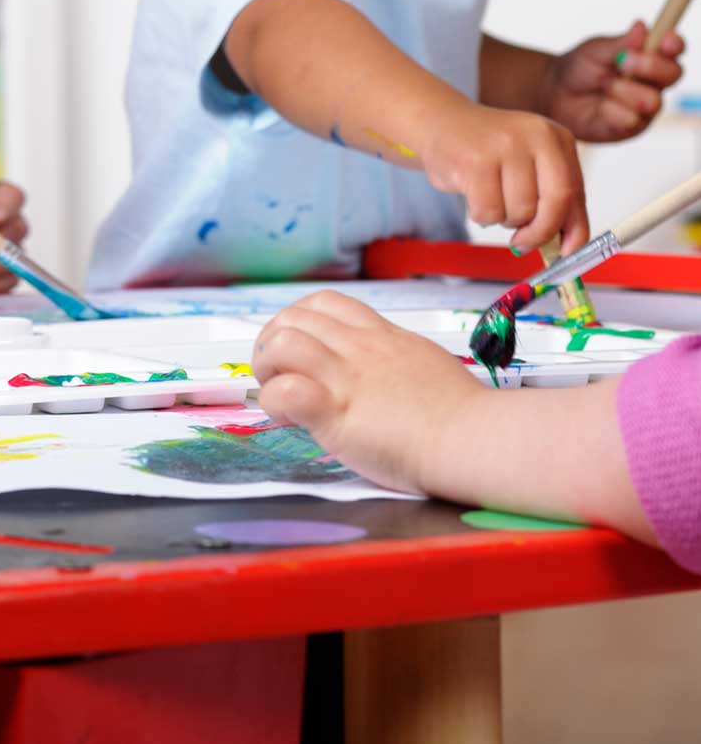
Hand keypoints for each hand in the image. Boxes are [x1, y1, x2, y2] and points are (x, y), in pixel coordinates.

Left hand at [253, 291, 486, 494]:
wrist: (477, 440)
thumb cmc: (462, 414)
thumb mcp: (426, 363)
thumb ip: (394, 359)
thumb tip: (377, 370)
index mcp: (382, 336)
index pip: (326, 303)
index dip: (300, 319)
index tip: (301, 347)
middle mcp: (360, 349)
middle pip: (294, 316)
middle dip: (272, 340)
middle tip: (278, 371)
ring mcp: (347, 378)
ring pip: (282, 342)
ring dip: (267, 366)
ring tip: (276, 390)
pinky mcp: (336, 413)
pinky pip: (285, 391)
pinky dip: (274, 401)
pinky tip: (288, 418)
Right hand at [414, 101, 586, 254]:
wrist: (439, 123)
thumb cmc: (486, 151)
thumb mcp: (529, 164)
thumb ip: (551, 198)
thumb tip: (568, 245)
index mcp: (556, 139)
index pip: (576, 192)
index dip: (574, 229)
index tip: (567, 252)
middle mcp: (536, 137)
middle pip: (554, 203)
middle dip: (539, 232)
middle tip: (523, 243)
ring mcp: (505, 146)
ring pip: (520, 212)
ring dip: (504, 219)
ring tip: (490, 199)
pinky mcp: (474, 162)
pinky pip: (488, 212)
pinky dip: (480, 215)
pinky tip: (473, 196)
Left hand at [542, 20, 684, 142]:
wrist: (554, 92)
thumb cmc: (580, 67)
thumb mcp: (596, 50)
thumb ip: (620, 43)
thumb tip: (640, 26)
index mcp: (650, 57)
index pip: (673, 49)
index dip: (673, 45)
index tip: (664, 40)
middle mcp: (654, 82)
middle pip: (673, 74)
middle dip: (649, 66)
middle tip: (623, 61)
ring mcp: (645, 107)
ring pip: (652, 101)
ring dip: (622, 90)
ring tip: (603, 85)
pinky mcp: (631, 127)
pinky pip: (630, 120)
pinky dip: (610, 110)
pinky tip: (600, 106)